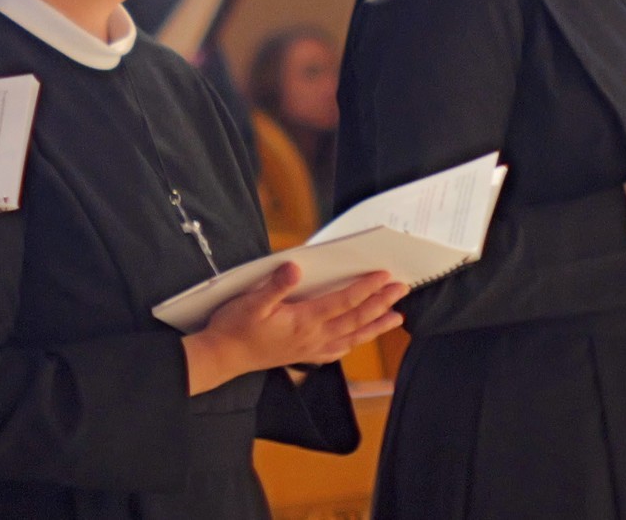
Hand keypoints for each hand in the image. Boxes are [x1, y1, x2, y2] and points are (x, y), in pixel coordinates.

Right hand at [183, 265, 406, 394]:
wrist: (223, 357)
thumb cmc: (234, 327)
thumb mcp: (251, 301)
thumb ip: (275, 285)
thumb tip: (295, 268)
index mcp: (304, 320)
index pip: (342, 302)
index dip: (365, 288)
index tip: (384, 276)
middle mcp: (313, 337)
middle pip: (355, 319)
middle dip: (381, 303)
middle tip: (401, 290)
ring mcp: (310, 348)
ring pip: (352, 336)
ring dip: (376, 325)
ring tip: (397, 318)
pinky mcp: (303, 355)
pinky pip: (337, 350)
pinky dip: (353, 343)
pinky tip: (359, 340)